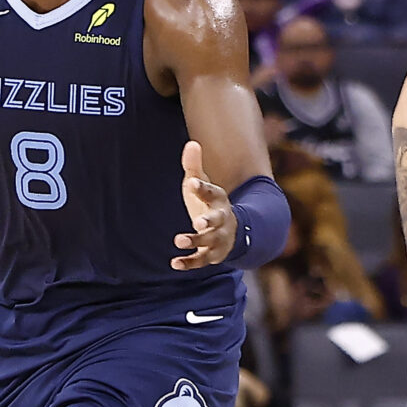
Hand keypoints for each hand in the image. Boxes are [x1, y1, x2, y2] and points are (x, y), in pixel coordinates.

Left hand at [172, 141, 237, 268]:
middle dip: (208, 221)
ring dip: (195, 242)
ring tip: (179, 240)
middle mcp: (221, 219)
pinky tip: (174, 263)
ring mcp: (218, 238)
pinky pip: (201, 260)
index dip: (201, 188)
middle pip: (217, 220)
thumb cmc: (210, 203)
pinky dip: (189, 263)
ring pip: (209, 242)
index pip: (211, 192)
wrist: (232, 231)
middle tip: (198, 222)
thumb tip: (192, 143)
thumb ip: (194, 166)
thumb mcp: (203, 183)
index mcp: (218, 199)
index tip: (192, 183)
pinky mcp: (212, 254)